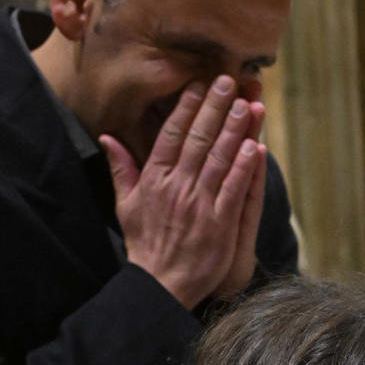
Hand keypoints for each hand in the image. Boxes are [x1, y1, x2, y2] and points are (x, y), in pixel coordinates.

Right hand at [103, 76, 264, 310]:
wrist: (160, 283)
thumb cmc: (145, 244)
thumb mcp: (125, 204)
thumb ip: (121, 168)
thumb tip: (108, 138)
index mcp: (154, 179)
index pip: (171, 134)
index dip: (187, 107)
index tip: (200, 84)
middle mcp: (177, 187)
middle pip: (198, 139)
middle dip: (215, 108)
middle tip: (229, 81)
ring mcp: (199, 205)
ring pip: (219, 159)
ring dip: (235, 130)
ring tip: (248, 104)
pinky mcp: (219, 224)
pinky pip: (234, 190)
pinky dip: (244, 168)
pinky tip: (256, 147)